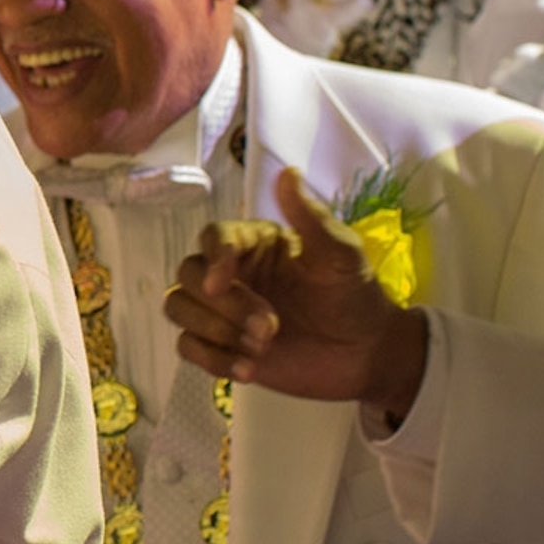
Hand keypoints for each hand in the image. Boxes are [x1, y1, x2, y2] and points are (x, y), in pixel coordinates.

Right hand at [166, 167, 430, 414]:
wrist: (365, 354)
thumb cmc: (354, 296)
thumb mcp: (341, 254)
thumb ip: (312, 217)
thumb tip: (288, 174)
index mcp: (254, 244)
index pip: (214, 237)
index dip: (213, 257)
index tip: (221, 281)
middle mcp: (231, 273)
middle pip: (188, 275)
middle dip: (222, 304)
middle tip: (269, 328)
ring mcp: (222, 311)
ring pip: (178, 308)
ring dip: (214, 331)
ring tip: (262, 349)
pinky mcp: (221, 347)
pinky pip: (187, 348)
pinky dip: (212, 360)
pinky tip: (249, 370)